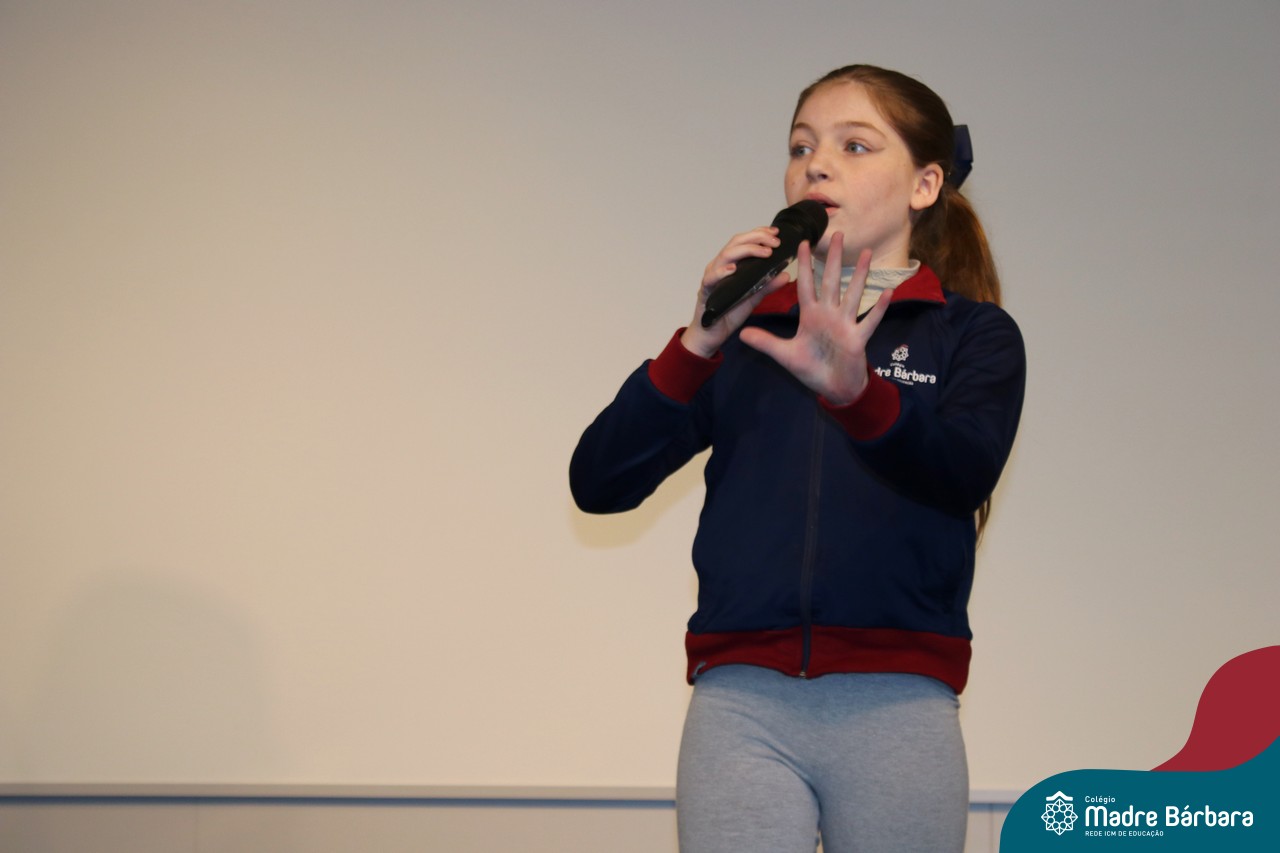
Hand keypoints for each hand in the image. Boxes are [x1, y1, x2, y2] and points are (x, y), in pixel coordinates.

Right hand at [680, 226, 790, 358]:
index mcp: (731, 264)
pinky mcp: (705, 291)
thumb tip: (786, 275)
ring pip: (725, 255)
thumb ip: (767, 286)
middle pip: (735, 243)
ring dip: (745, 251)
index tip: (775, 232)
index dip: (759, 233)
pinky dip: (721, 272)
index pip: (744, 241)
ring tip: (763, 253)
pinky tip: (733, 270)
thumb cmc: (728, 313)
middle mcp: (720, 266)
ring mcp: (711, 277)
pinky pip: (711, 278)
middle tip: (774, 242)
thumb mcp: (753, 297)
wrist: (712, 335)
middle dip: (756, 238)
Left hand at [739, 232, 889, 404]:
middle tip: (836, 233)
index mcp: (811, 316)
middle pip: (831, 281)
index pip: (806, 285)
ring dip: (859, 274)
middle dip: (833, 258)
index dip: (804, 265)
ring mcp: (845, 325)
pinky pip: (870, 321)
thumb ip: (766, 342)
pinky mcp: (858, 338)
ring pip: (853, 294)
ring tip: (865, 252)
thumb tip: (742, 334)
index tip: (802, 243)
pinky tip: (887, 292)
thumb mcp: (786, 355)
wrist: (833, 389)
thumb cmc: (812, 369)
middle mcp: (829, 315)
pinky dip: (878, 308)